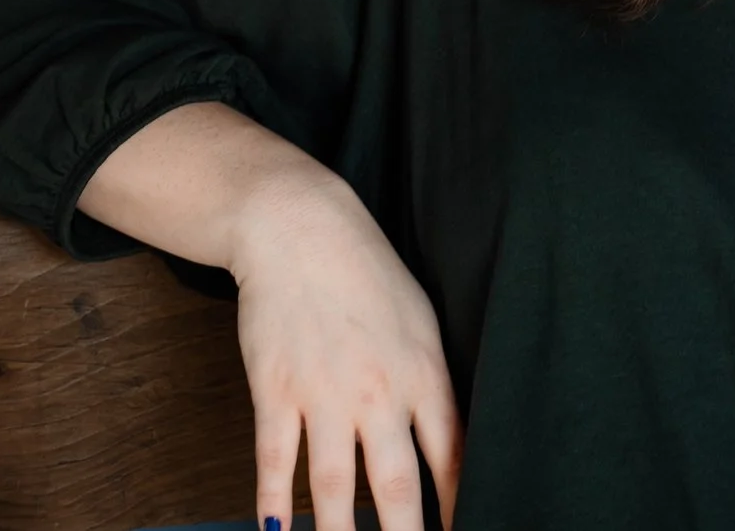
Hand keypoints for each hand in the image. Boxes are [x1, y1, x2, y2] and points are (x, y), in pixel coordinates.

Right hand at [228, 172, 462, 530]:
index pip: (451, 456)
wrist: (300, 231)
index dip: (459, 505)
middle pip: (395, 484)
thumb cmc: (368, 275)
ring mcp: (323, 394)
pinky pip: (275, 461)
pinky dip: (275, 504)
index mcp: (424, 372)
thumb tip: (452, 443)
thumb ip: (434, 383)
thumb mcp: (421, 322)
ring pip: (333, 487)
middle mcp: (377, 391)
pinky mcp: (275, 390)